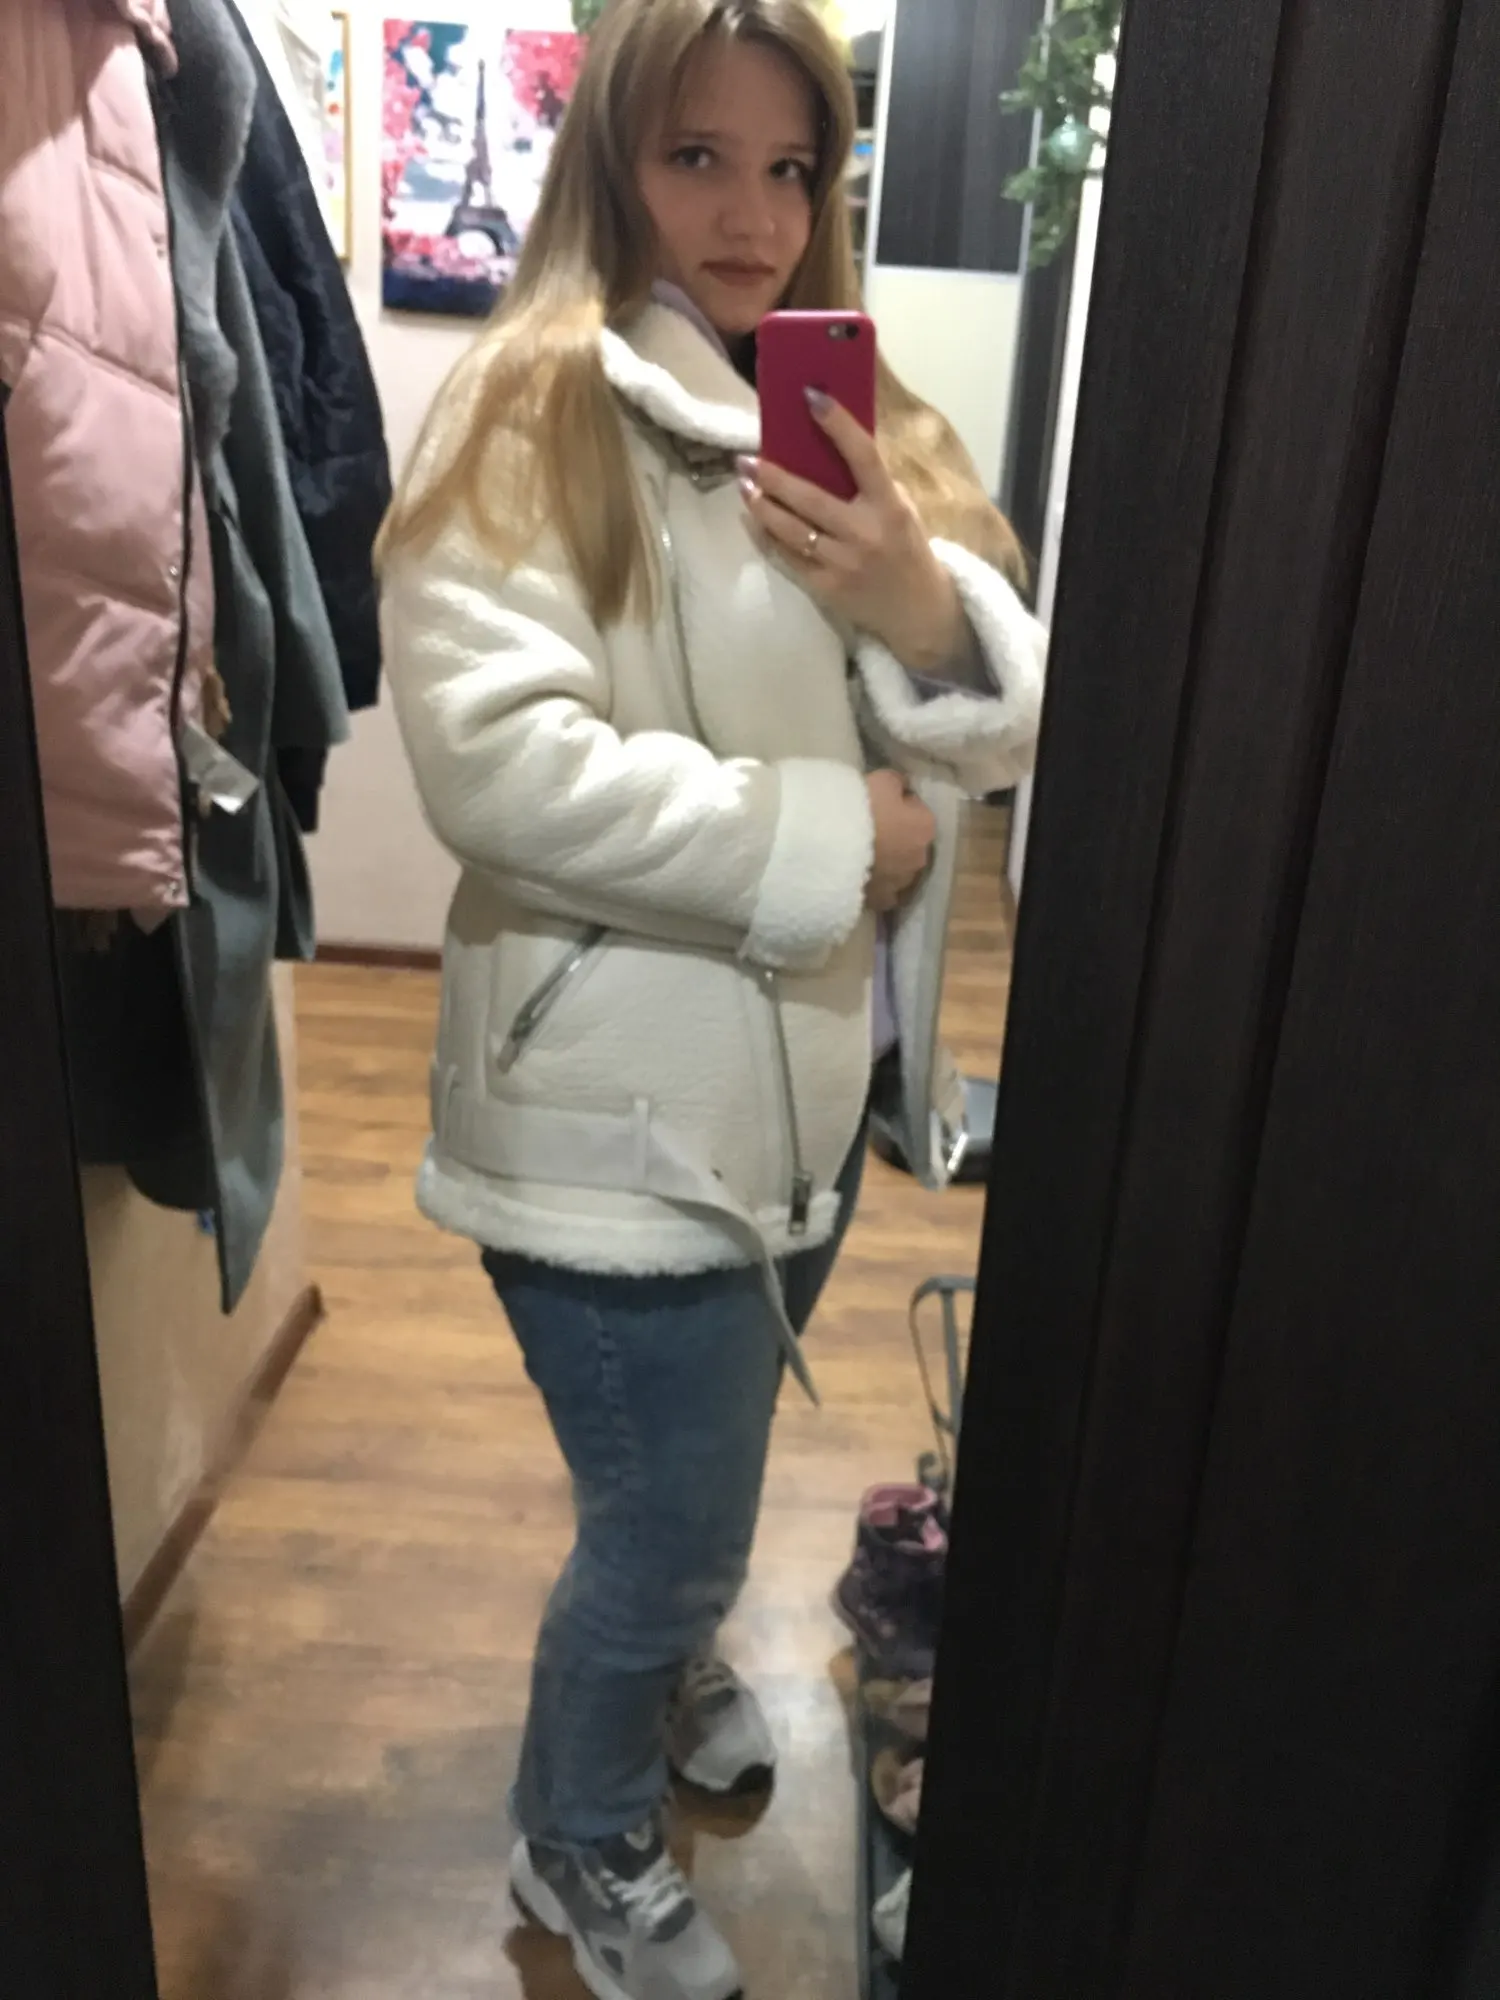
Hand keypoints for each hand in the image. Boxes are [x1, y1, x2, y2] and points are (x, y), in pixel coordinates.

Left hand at [739, 391, 964, 669]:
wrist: (918, 610)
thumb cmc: (907, 548)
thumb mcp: (902, 509)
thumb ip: (872, 483)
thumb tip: (829, 443)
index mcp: (889, 506)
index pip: (863, 457)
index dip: (838, 424)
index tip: (811, 396)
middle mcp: (864, 534)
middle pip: (810, 498)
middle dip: (774, 477)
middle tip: (747, 459)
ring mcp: (842, 563)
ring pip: (790, 530)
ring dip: (761, 505)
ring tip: (743, 485)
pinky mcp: (825, 587)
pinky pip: (786, 557)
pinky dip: (764, 536)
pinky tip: (751, 519)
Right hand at [866, 769, 935, 912]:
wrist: (832, 847)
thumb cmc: (860, 808)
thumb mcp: (882, 780)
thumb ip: (898, 783)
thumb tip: (902, 788)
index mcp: (925, 826)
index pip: (917, 810)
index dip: (898, 805)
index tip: (880, 803)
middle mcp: (920, 857)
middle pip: (910, 843)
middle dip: (896, 836)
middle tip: (870, 828)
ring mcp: (900, 883)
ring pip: (898, 869)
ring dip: (887, 862)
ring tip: (862, 854)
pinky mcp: (880, 901)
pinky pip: (882, 892)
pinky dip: (875, 885)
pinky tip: (861, 878)